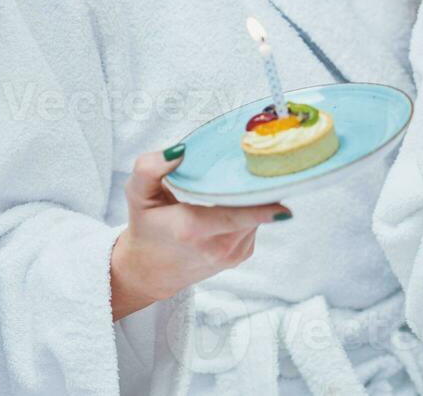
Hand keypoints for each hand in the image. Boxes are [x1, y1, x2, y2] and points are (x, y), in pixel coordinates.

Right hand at [110, 147, 287, 320]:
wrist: (150, 271)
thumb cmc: (146, 227)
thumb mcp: (138, 194)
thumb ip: (150, 168)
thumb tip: (180, 151)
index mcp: (191, 229)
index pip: (235, 217)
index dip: (261, 208)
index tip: (285, 204)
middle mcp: (217, 247)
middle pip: (252, 210)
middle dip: (258, 188)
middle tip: (259, 163)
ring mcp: (233, 254)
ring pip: (257, 216)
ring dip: (253, 198)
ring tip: (238, 182)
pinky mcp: (242, 255)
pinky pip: (255, 224)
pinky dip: (250, 210)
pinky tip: (234, 202)